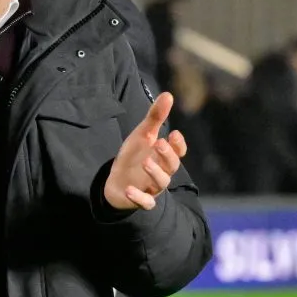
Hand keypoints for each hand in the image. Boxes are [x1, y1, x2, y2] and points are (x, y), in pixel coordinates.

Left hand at [104, 92, 188, 211]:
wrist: (117, 180)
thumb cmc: (134, 156)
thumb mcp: (142, 135)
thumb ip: (155, 117)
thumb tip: (168, 94)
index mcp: (164, 156)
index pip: (178, 152)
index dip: (178, 145)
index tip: (174, 133)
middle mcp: (162, 172)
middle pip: (172, 166)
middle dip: (167, 155)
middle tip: (160, 143)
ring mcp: (152, 187)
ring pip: (161, 183)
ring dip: (155, 173)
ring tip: (146, 162)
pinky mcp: (140, 199)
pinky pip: (145, 202)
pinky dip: (138, 197)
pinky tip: (129, 189)